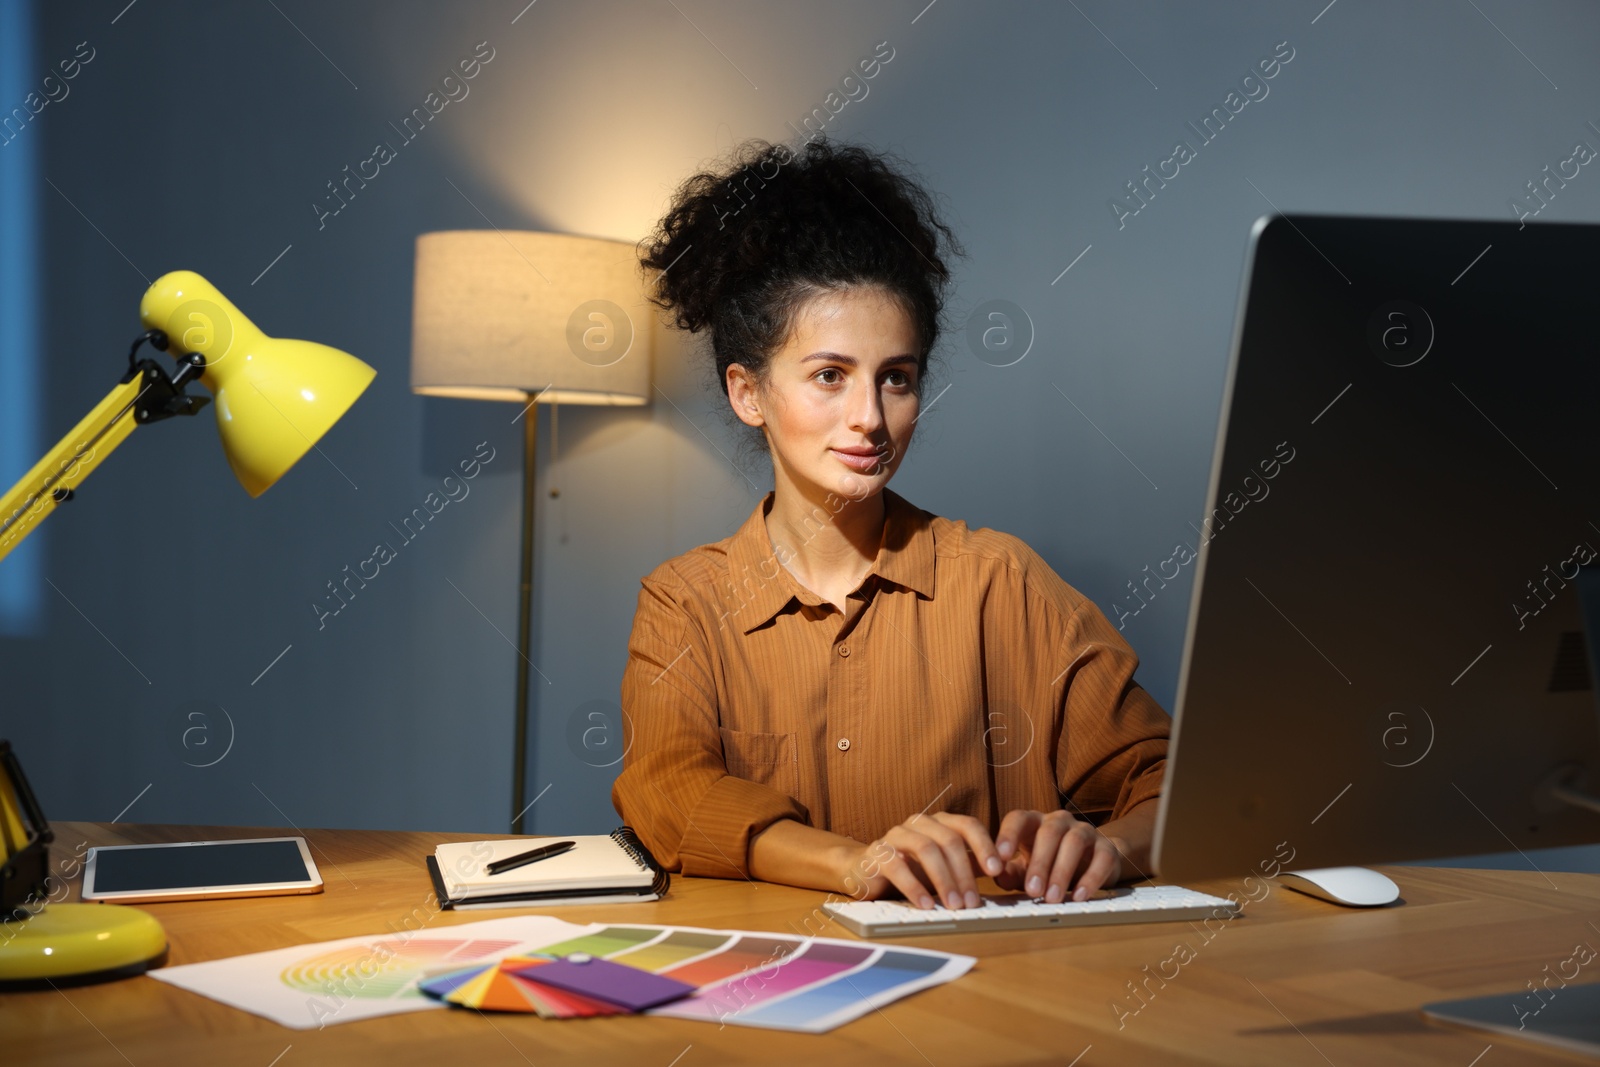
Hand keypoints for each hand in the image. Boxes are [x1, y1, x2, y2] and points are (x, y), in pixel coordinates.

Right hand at [844, 812, 1004, 910]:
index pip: (967, 825)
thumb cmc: (912, 870)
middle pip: (949, 840)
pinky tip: (926, 905)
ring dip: (943, 880)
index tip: (998, 870)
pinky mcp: (877, 852)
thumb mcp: (946, 868)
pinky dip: (914, 887)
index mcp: (939, 822)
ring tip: (953, 906)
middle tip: (973, 902)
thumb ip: (970, 866)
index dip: (984, 845)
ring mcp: (897, 834)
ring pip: (926, 849)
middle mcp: (919, 823)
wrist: (865, 871)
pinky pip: (898, 866)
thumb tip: (1004, 873)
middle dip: (965, 873)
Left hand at [994, 809, 1125, 902]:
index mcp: (1034, 822)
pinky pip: (1102, 858)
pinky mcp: (1106, 847)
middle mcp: (1058, 821)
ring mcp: (1084, 831)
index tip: (1001, 857)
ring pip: (1074, 843)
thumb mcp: (1026, 869)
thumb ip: (1011, 872)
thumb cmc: (1050, 864)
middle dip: (1040, 863)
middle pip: (1049, 833)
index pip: (1018, 819)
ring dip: (1062, 871)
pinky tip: (1079, 896)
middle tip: (1033, 890)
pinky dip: (1091, 878)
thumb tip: (998, 876)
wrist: (1093, 862)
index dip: (1008, 835)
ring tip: (1053, 898)